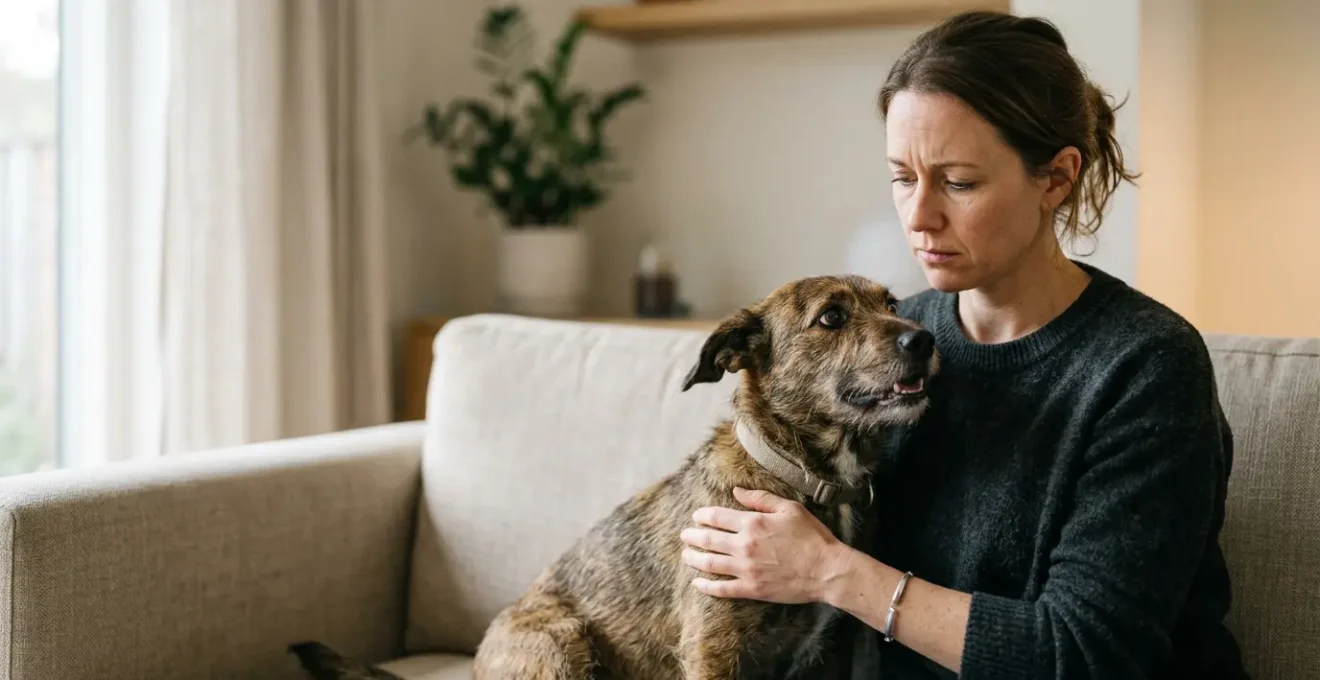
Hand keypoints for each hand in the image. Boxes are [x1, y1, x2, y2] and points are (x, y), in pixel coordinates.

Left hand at [679, 487, 851, 603]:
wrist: (826, 570)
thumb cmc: (812, 536)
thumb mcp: (789, 508)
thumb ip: (760, 499)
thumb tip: (736, 491)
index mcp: (753, 523)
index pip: (717, 517)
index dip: (702, 516)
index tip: (696, 516)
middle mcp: (745, 546)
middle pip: (708, 540)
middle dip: (692, 536)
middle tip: (684, 535)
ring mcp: (746, 569)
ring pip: (710, 563)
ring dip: (693, 558)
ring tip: (685, 555)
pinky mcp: (752, 589)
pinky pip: (722, 589)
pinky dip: (706, 586)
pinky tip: (697, 583)